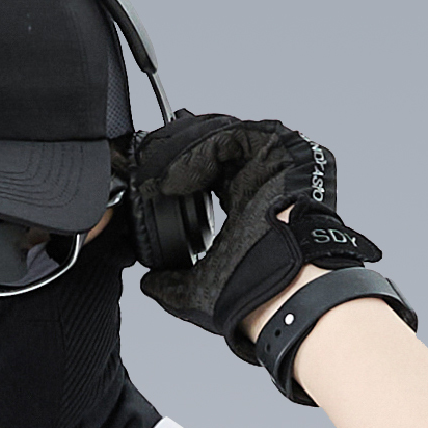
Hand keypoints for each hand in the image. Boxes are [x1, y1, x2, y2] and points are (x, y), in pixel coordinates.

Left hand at [131, 113, 386, 362]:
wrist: (280, 292)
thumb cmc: (255, 292)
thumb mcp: (200, 289)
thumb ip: (172, 283)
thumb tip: (148, 284)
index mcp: (251, 201)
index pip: (213, 167)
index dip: (180, 167)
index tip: (151, 182)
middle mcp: (265, 176)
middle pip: (217, 142)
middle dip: (178, 149)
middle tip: (147, 162)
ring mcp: (275, 160)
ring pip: (223, 134)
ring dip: (184, 148)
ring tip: (158, 171)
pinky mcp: (281, 150)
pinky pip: (231, 137)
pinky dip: (198, 151)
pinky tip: (176, 176)